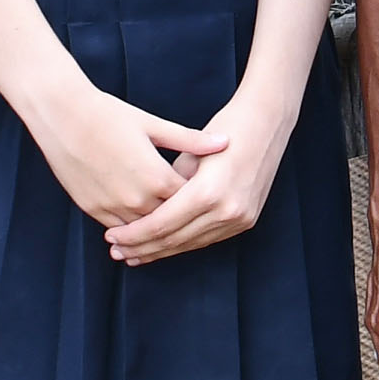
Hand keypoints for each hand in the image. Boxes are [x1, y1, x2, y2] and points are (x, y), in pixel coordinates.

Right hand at [20, 84, 200, 226]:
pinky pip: (119, 229)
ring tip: (171, 226)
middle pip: (170, 220)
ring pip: (144, 230)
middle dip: (182, 218)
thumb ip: (189, 140)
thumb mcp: (152, 125)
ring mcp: (112, 207)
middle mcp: (136, 198)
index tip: (211, 195)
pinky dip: (132, 229)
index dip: (201, 198)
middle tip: (197, 217)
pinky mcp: (92, 209)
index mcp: (156, 176)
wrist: (61, 115)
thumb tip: (225, 142)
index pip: (189, 200)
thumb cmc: (108, 114)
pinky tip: (142, 226)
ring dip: (156, 229)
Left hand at [105, 89, 291, 265]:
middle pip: (174, 239)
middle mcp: (226, 210)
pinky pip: (207, 239)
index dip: (134, 235)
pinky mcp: (246, 221)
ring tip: (134, 255)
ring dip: (161, 251)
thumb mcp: (188, 153)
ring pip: (190, 244)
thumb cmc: (225, 129)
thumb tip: (145, 210)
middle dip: (142, 248)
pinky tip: (164, 247)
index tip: (111, 238)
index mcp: (208, 192)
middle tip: (116, 252)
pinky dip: (183, 244)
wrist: (267, 123)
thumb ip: (168, 185)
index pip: (161, 224)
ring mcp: (239, 218)